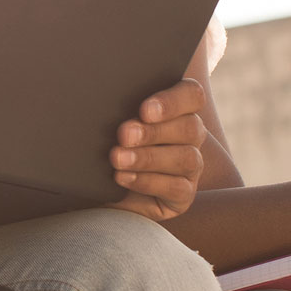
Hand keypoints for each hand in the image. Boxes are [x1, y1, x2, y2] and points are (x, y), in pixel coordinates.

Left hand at [107, 78, 207, 221]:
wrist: (98, 186)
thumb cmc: (105, 144)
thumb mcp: (109, 123)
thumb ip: (118, 108)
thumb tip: (103, 102)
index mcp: (178, 109)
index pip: (192, 95)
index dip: (173, 101)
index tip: (145, 110)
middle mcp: (190, 136)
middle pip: (190, 127)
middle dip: (154, 131)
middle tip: (124, 134)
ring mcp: (191, 166)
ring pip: (186, 158)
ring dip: (148, 158)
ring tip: (117, 158)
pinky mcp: (184, 195)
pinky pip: (176, 188)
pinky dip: (147, 181)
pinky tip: (123, 177)